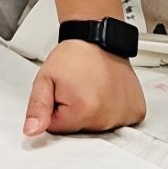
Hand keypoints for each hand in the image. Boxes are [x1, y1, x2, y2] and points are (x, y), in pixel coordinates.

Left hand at [23, 41, 145, 136]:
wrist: (98, 38)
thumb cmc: (75, 55)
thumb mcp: (45, 79)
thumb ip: (37, 107)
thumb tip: (32, 131)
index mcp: (82, 112)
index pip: (58, 128)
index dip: (54, 110)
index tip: (61, 93)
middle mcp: (106, 118)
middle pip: (79, 130)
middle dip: (74, 113)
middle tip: (77, 89)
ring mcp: (123, 116)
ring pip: (99, 127)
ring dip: (93, 112)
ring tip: (93, 88)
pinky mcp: (135, 112)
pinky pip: (119, 122)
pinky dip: (112, 111)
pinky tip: (107, 93)